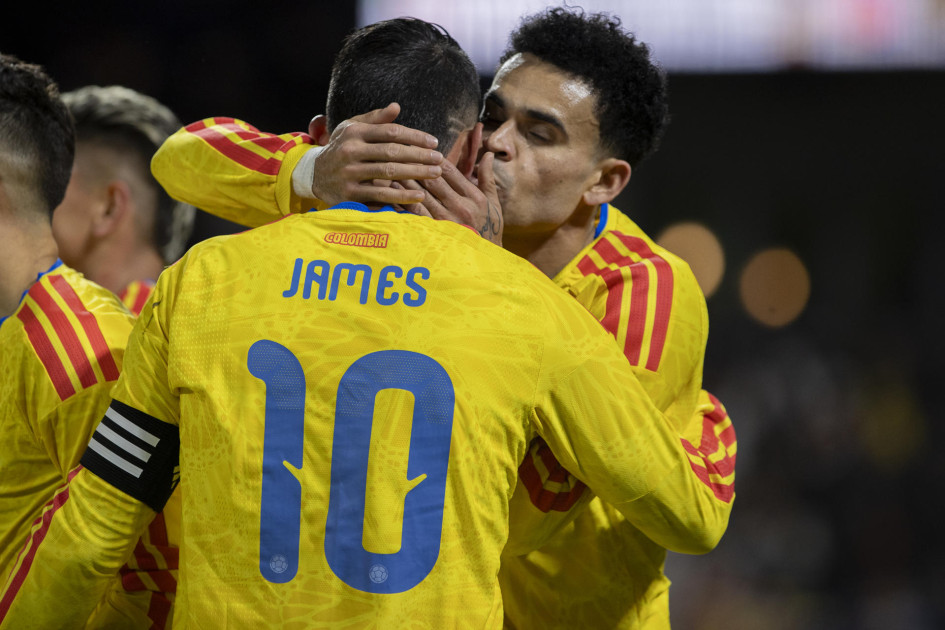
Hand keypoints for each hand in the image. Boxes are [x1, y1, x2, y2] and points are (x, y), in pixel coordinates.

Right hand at [308, 103, 443, 206]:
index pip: (391, 132)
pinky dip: (401, 196)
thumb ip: (375, 119)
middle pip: (393, 152)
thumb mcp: (352, 129)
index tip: (434, 142)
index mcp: (355, 132)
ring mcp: (349, 173)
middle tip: (440, 160)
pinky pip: (380, 195)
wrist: (313, 175)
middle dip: (420, 156)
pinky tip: (419, 196)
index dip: (415, 137)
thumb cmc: (341, 148)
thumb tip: (397, 106)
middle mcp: (350, 151)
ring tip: (435, 175)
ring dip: (415, 174)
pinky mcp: (349, 194)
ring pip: (389, 173)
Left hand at [398, 152, 502, 245]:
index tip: (422, 150)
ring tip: (391, 169)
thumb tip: (487, 154)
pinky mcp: (435, 233)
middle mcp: (460, 207)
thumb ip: (488, 178)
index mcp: (474, 197)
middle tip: (401, 154)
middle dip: (417, 165)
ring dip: (406, 181)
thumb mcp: (493, 203)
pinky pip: (415, 214)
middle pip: (433, 181)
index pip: (450, 171)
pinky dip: (403, 202)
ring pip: (422, 195)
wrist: (484, 260)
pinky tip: (392, 193)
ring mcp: (446, 221)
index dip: (434, 159)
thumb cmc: (489, 228)